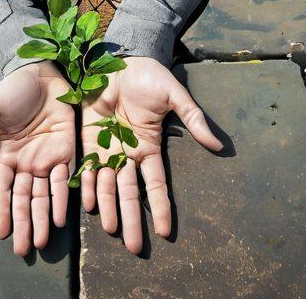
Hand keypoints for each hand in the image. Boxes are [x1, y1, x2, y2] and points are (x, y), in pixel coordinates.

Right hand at [0, 62, 75, 255]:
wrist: (42, 70)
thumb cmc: (13, 90)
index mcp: (7, 155)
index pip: (3, 190)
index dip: (1, 211)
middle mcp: (27, 162)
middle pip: (23, 199)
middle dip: (22, 223)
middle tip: (22, 250)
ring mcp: (47, 158)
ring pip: (43, 195)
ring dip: (41, 218)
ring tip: (40, 241)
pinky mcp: (67, 149)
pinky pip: (65, 178)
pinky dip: (62, 197)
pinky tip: (59, 216)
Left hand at [80, 56, 221, 253]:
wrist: (118, 58)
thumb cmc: (149, 76)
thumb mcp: (174, 96)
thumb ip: (193, 119)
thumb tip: (218, 145)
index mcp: (149, 146)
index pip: (157, 184)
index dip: (160, 206)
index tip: (166, 232)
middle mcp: (128, 152)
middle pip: (130, 192)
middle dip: (132, 219)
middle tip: (133, 247)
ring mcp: (108, 146)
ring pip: (108, 185)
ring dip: (108, 207)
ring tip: (110, 230)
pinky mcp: (89, 137)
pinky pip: (88, 166)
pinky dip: (88, 185)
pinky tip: (88, 203)